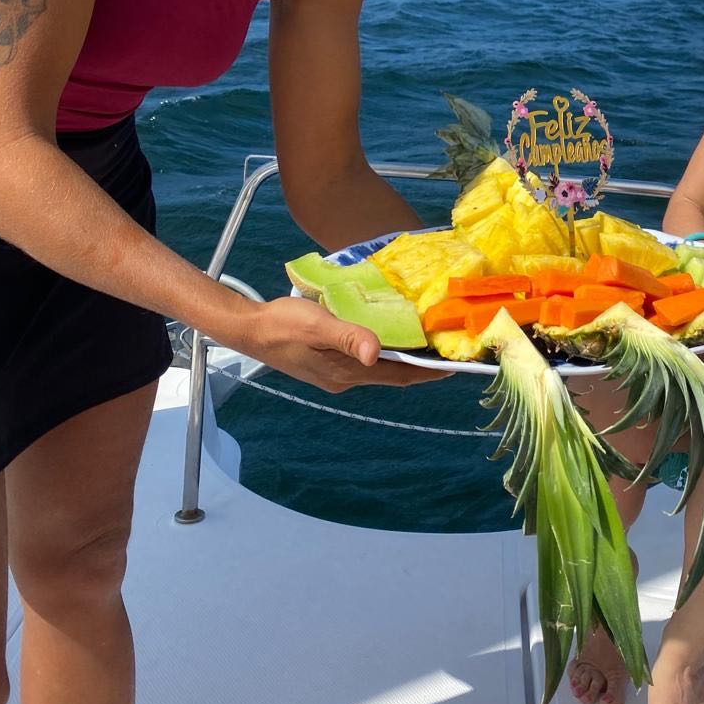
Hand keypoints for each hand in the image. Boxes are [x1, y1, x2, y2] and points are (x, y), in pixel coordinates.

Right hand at [226, 296, 449, 392]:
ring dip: (404, 360)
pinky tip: (391, 339)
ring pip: (380, 369)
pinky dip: (385, 353)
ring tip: (428, 344)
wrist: (248, 330)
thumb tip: (377, 354)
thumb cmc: (282, 324)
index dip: (427, 372)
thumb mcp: (316, 325)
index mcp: (345, 372)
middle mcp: (345, 379)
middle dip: (421, 366)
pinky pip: (364, 362)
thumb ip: (347, 337)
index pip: (397, 375)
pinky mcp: (328, 365)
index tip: (454, 366)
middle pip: (392, 375)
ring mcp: (336, 374)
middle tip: (449, 351)